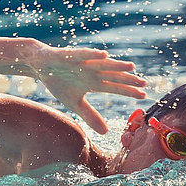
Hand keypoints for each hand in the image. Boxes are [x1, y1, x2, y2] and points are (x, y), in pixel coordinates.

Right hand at [29, 44, 146, 133]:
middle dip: (128, 79)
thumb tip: (105, 132)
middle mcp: (93, 71)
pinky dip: (93, 54)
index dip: (128, 91)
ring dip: (116, 65)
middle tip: (144, 83)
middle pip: (113, 75)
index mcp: (94, 83)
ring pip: (103, 64)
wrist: (41, 66)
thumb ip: (90, 115)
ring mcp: (83, 62)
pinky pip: (84, 54)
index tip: (143, 96)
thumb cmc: (59, 82)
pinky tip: (104, 55)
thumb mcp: (75, 103)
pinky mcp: (71, 55)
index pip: (115, 87)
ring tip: (131, 67)